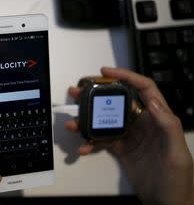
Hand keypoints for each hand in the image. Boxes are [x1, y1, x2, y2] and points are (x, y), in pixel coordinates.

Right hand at [65, 67, 193, 204]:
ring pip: (106, 120)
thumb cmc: (179, 182)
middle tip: (77, 92)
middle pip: (118, 101)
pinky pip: (103, 141)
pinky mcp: (123, 150)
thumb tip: (152, 103)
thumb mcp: (177, 155)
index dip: (126, 76)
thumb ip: (168, 127)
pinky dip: (91, 143)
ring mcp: (131, 137)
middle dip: (96, 95)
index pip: (144, 89)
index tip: (105, 72)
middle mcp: (143, 124)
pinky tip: (82, 148)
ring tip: (73, 122)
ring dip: (88, 120)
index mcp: (158, 119)